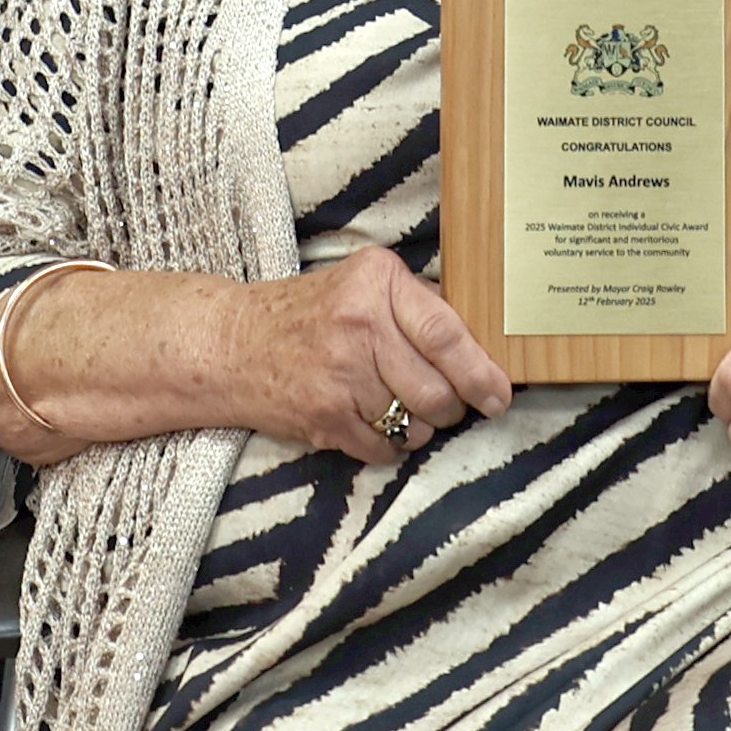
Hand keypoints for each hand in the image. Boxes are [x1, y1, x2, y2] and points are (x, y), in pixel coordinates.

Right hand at [227, 246, 511, 461]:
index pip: (445, 332)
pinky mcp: (324, 416)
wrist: (232, 344)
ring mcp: (339, 374)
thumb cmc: (307, 314)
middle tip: (447, 405)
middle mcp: (358, 325)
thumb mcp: (360, 286)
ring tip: (400, 409)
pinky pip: (384, 449)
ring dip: (419, 428)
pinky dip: (389, 446)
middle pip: (436, 389)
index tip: (499, 395)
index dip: (479, 372)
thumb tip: (482, 346)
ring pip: (414, 424)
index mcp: (375, 282)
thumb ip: (415, 305)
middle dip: (451, 408)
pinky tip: (372, 423)